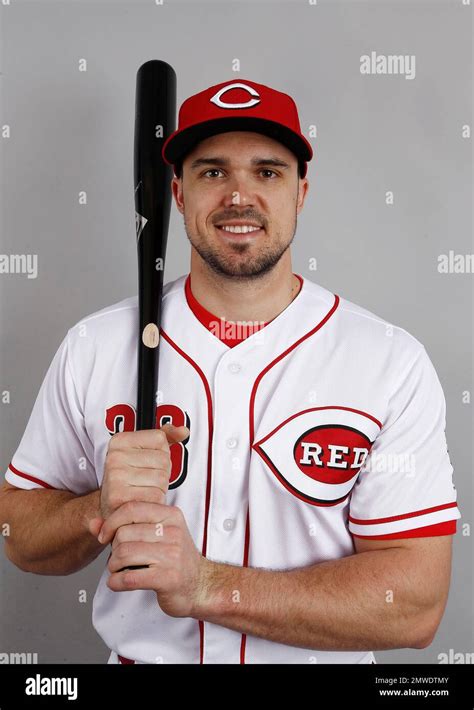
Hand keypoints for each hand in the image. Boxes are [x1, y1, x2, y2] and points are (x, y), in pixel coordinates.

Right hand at [90, 423, 188, 528]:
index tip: (145, 463)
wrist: (110, 510)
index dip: (160, 454)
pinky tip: (142, 503)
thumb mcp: (142, 454)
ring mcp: (116, 477)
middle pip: (164, 461)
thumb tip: (184, 431)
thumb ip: (164, 439)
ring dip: (158, 490)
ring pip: (162, 480)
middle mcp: (115, 457)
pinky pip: (155, 497)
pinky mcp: (119, 497)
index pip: (160, 439)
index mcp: (120, 441)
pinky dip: (154, 503)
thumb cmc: (129, 481)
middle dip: (161, 474)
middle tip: (144, 482)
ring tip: (142, 492)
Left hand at [98, 500, 212, 617]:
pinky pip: (128, 578)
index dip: (111, 522)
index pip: (131, 509)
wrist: (201, 585)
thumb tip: (93, 524)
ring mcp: (172, 555)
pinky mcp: (167, 578)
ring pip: (123, 554)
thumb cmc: (175, 558)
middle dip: (114, 548)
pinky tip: (119, 583)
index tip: (104, 536)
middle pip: (123, 534)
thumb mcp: (155, 534)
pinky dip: (116, 582)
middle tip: (119, 558)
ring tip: (119, 570)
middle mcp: (173, 532)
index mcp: (170, 515)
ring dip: (113, 566)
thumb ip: (124, 526)